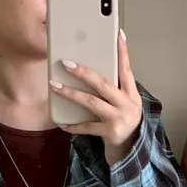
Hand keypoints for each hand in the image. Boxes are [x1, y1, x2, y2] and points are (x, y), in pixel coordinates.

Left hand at [50, 30, 142, 163]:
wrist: (131, 152)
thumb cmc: (123, 123)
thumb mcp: (124, 104)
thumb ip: (113, 90)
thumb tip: (89, 72)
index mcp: (132, 94)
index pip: (127, 69)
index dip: (123, 52)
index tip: (117, 34)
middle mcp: (128, 105)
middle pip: (104, 84)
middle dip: (84, 72)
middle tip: (66, 63)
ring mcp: (119, 119)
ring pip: (92, 102)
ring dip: (72, 94)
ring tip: (55, 86)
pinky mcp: (110, 133)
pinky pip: (87, 127)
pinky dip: (73, 125)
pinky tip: (61, 123)